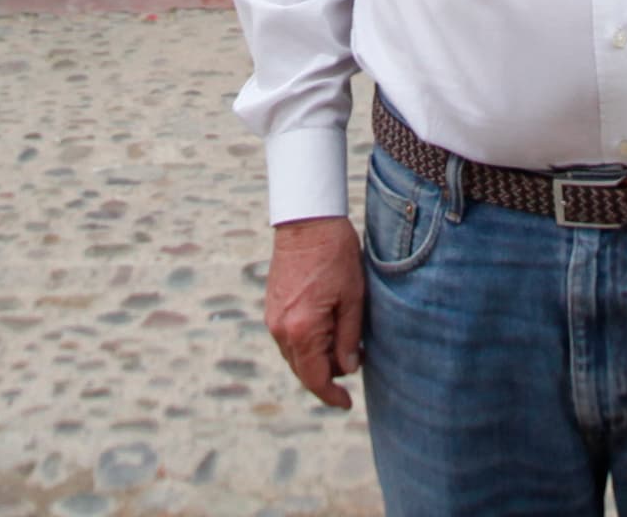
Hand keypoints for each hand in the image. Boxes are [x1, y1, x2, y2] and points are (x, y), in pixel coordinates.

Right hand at [264, 216, 363, 410]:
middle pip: (303, 370)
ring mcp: (272, 318)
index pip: (315, 378)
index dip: (331, 396)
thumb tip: (347, 369)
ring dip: (317, 359)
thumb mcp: (353, 298)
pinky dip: (306, 344)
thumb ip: (349, 338)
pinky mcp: (271, 307)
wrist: (307, 221)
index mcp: (302, 330)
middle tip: (355, 363)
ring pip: (295, 356)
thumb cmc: (335, 255)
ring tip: (344, 344)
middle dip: (327, 376)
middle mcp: (281, 329)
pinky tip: (327, 330)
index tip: (346, 405)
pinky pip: (288, 338)